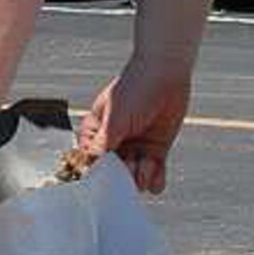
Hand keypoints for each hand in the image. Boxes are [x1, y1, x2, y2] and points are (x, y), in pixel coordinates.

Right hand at [78, 58, 191, 195]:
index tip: (106, 180)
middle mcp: (114, 143)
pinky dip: (155, 180)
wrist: (166, 74)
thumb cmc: (135, 89)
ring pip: (133, 176)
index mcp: (96, 133)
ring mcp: (135, 147)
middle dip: (122, 177)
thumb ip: (101, 145)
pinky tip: (157, 178)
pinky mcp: (155, 150)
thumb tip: (87, 166)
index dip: (97, 173)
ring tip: (146, 167)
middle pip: (113, 173)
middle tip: (131, 168)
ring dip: (140, 178)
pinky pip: (153, 172)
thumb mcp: (114, 119)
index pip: (90, 161)